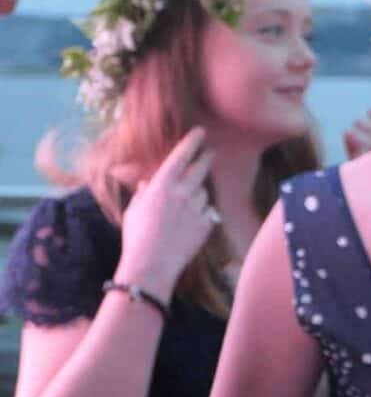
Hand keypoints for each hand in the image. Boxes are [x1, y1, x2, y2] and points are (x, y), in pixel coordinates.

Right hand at [116, 128, 216, 298]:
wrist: (151, 265)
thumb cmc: (137, 237)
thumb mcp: (134, 210)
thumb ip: (144, 192)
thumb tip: (148, 182)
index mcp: (162, 185)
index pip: (181, 156)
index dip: (192, 142)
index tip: (200, 132)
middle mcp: (183, 192)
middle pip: (201, 168)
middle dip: (206, 158)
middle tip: (210, 153)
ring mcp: (198, 207)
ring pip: (203, 193)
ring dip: (197, 195)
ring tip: (181, 211)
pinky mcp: (208, 223)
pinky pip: (207, 212)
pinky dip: (201, 215)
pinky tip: (187, 227)